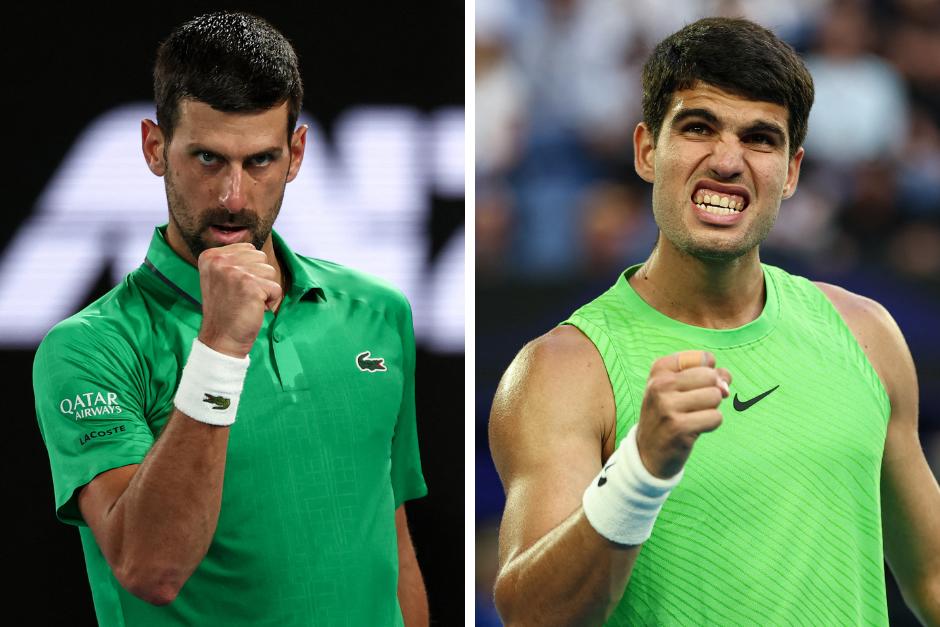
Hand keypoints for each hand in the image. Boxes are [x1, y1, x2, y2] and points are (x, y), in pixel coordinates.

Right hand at [196, 243, 281, 357]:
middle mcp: (220, 261)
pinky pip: (276, 288)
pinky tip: (255, 309)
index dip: (249, 270)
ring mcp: (234, 272)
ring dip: (265, 289)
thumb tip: (254, 249)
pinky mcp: (250, 285)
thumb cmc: (226, 309)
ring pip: (270, 271)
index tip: (234, 287)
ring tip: (248, 302)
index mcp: (211, 256)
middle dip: (259, 278)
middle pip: (261, 257)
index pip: (248, 248)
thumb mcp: (221, 277)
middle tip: (242, 296)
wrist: (221, 338)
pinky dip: (272, 301)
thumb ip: (234, 260)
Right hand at [636, 350, 731, 478]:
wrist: (648, 451)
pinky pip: (716, 418)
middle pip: (711, 376)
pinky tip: (694, 429)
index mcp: (660, 369)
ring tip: (692, 417)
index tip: (692, 387)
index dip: (709, 374)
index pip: (705, 358)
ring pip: (715, 396)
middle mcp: (660, 384)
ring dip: (710, 409)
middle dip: (711, 392)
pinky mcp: (678, 427)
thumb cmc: (670, 413)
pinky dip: (711, 425)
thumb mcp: (680, 388)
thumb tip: (726, 384)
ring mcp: (667, 406)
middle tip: (693, 405)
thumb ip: (709, 376)